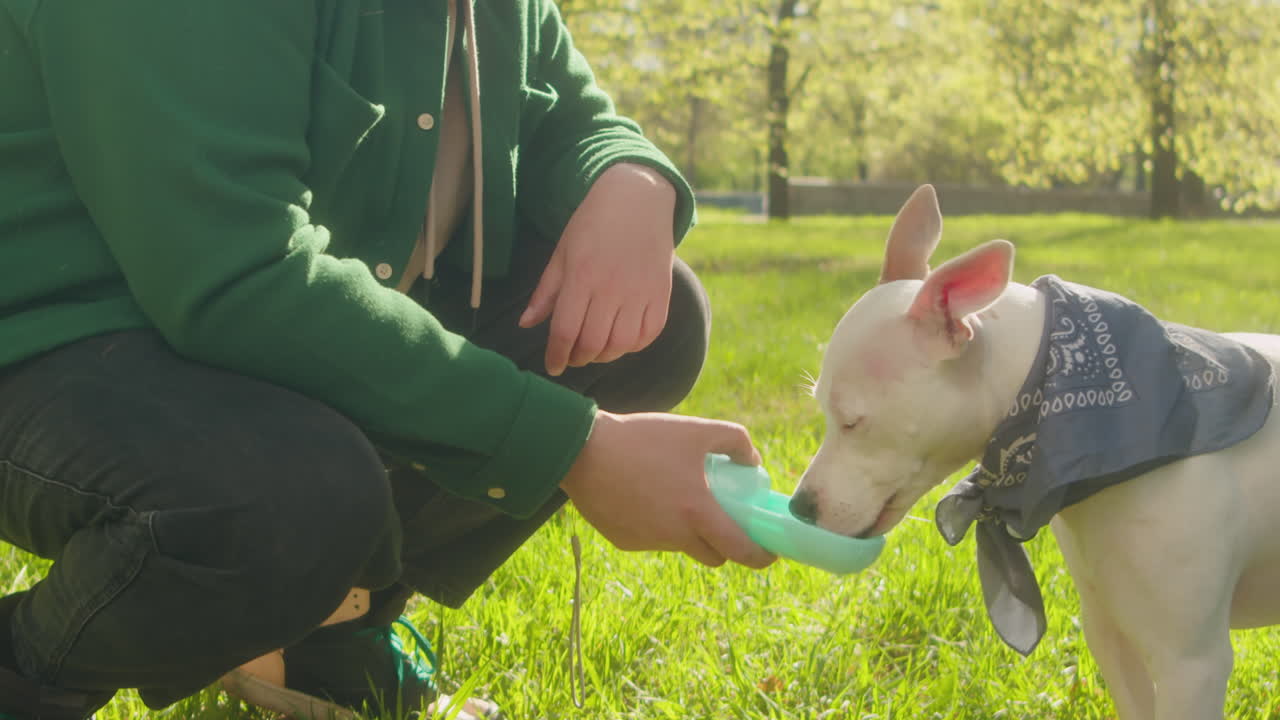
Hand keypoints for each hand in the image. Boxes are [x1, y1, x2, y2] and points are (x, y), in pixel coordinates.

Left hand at [519, 163, 676, 375]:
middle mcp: (612, 287)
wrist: (638, 199)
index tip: (552, 366)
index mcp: (581, 276)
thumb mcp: (562, 253)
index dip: (556, 355)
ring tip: (595, 350)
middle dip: (578, 358)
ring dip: (604, 356)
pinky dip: (633, 346)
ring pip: (621, 344)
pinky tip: (621, 340)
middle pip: (592, 343)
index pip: (565, 331)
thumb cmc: (593, 225)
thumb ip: (546, 292)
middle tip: (572, 357)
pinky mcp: (660, 293)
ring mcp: (639, 292)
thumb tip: (525, 324)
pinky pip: (648, 334)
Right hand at [560, 411, 776, 568]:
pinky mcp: (624, 541)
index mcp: (697, 513)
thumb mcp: (696, 429)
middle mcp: (674, 536)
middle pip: (713, 556)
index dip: (761, 556)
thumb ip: (735, 440)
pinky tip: (644, 496)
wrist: (583, 451)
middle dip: (723, 543)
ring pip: (680, 545)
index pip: (740, 552)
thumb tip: (752, 460)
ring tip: (676, 495)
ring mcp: (647, 542)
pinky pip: (651, 538)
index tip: (768, 551)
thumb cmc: (644, 439)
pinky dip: (656, 525)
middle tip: (723, 519)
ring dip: (688, 531)